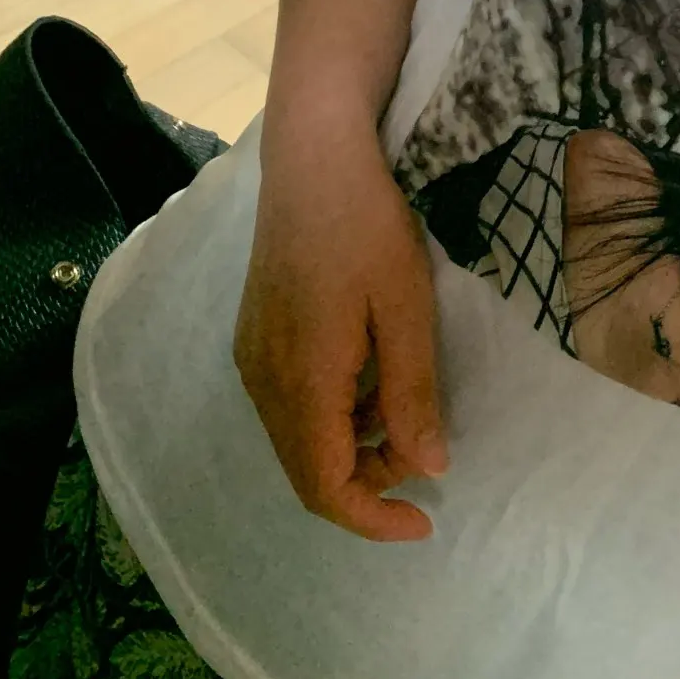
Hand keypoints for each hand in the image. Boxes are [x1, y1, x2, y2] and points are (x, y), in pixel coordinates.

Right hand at [234, 143, 446, 541]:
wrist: (312, 158)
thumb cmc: (367, 225)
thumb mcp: (406, 308)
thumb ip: (412, 393)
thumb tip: (428, 468)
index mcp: (301, 382)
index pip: (326, 487)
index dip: (373, 518)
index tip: (425, 520)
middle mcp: (263, 382)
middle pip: (308, 471)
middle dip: (369, 482)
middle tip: (425, 449)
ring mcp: (252, 359)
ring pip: (298, 440)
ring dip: (352, 447)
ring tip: (404, 407)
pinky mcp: (254, 337)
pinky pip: (290, 405)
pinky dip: (333, 416)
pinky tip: (370, 377)